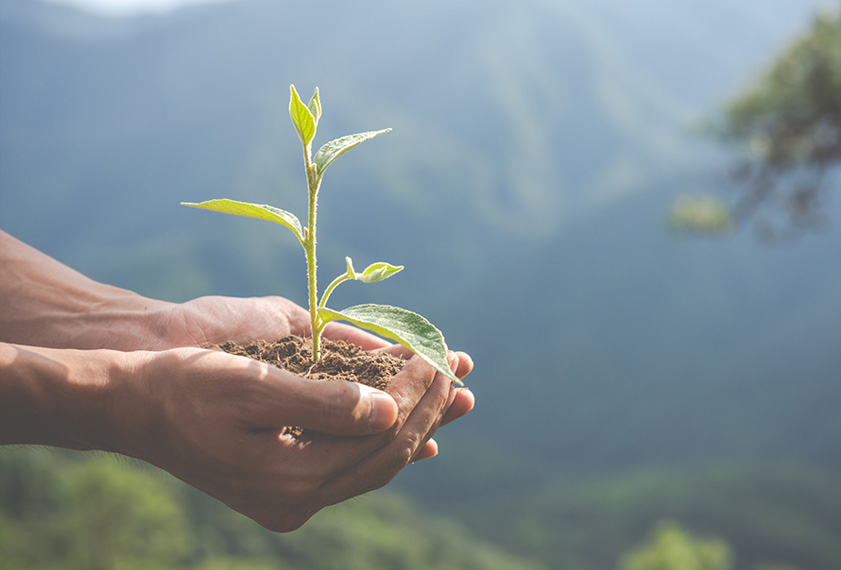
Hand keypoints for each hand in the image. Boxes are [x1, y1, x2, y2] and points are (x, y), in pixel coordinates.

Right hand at [1, 341, 473, 531]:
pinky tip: (416, 435)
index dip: (417, 394)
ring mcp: (291, 500)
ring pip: (375, 464)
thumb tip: (388, 409)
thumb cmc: (186, 385)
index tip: (440, 356)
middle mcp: (297, 500)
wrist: (134, 408)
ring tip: (454, 396)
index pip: (381, 437)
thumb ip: (323, 401)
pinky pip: (353, 469)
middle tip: (460, 370)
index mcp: (290, 479)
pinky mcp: (286, 489)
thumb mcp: (252, 385)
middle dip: (428, 409)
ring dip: (416, 425)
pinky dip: (386, 445)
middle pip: (386, 455)